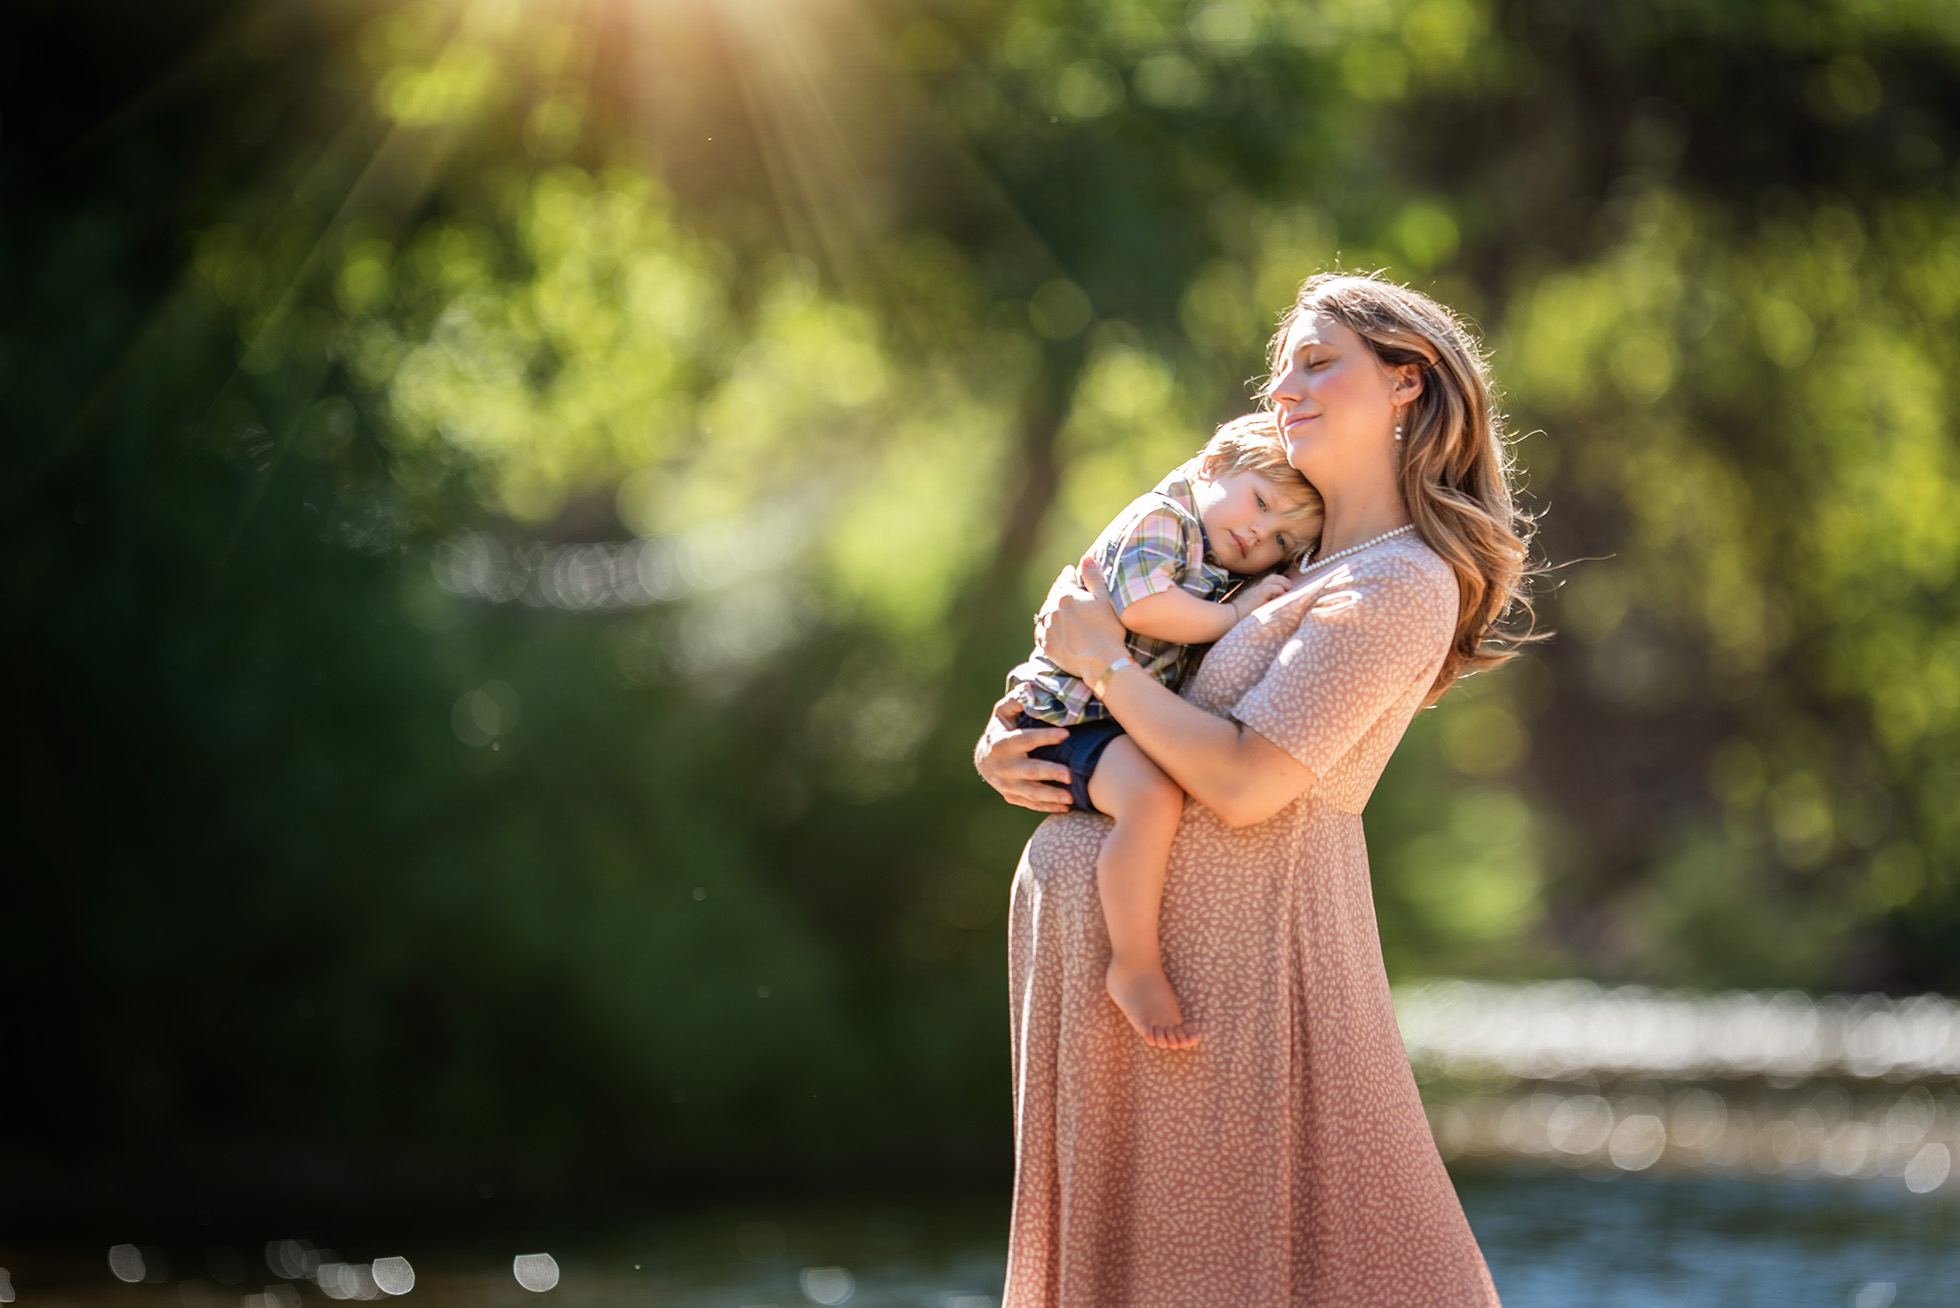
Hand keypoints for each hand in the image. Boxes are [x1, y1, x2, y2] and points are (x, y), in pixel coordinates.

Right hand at [974, 695, 1072, 812]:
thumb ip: (1015, 701)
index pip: (1025, 739)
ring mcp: (1008, 784)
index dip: (1045, 737)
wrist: (983, 760)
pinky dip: (1048, 806)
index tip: (1065, 733)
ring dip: (1050, 796)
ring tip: (1070, 798)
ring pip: (1030, 792)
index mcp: (1003, 743)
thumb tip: (1030, 688)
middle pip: (1029, 770)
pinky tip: (1066, 807)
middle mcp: (1004, 766)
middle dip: (1049, 773)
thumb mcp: (1002, 713)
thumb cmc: (1000, 731)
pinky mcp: (1013, 796)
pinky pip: (1031, 804)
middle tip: (1069, 775)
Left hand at [1034, 555, 1130, 681]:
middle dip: (1060, 590)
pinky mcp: (1047, 645)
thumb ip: (1093, 577)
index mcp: (1066, 595)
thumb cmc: (1108, 629)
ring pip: (1045, 613)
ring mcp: (1048, 628)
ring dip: (1051, 608)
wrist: (1102, 662)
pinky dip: (1045, 627)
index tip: (1070, 572)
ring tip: (1058, 609)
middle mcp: (1052, 610)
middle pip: (1054, 595)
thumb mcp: (1104, 599)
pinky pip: (1041, 632)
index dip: (1069, 574)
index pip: (1066, 579)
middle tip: (1064, 589)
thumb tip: (1085, 558)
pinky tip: (1050, 627)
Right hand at [1230, 572, 1294, 620]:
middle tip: (1293, 590)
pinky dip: (1279, 590)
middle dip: (1286, 582)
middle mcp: (1257, 588)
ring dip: (1285, 584)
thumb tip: (1275, 607)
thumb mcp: (1253, 608)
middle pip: (1275, 577)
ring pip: (1275, 579)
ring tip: (1290, 592)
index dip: (1282, 583)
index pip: (1271, 580)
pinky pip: (1272, 588)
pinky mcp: (1257, 595)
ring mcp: (1257, 590)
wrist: (1228, 617)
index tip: (1289, 590)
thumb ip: (1262, 605)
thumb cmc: (1239, 617)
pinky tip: (1283, 596)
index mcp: (1256, 590)